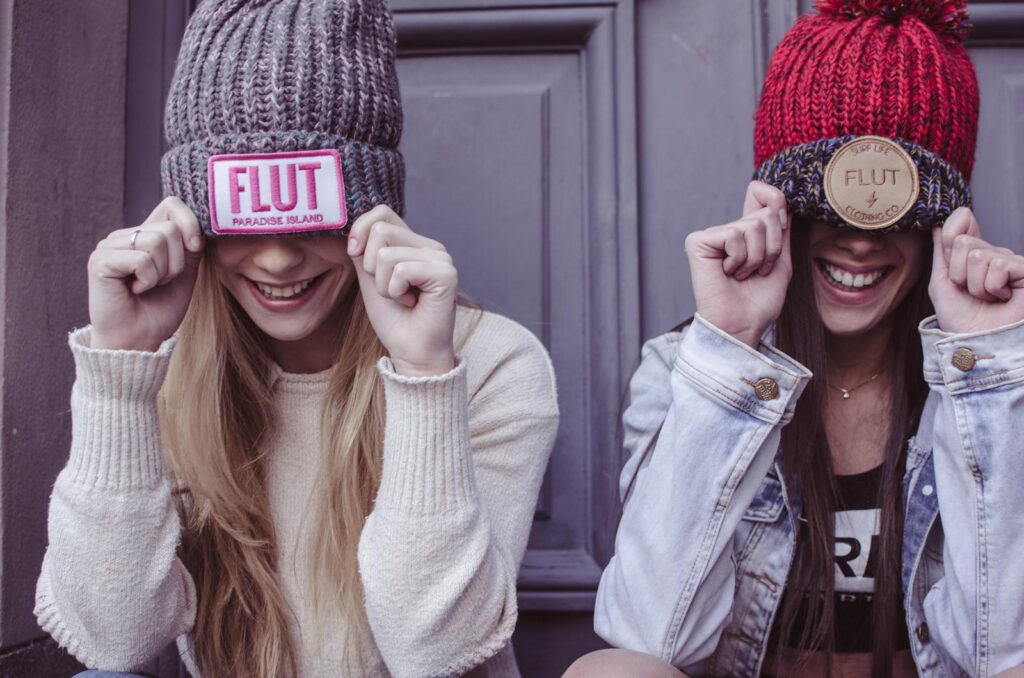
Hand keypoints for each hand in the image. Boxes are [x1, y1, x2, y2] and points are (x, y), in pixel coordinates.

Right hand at [88, 197, 203, 350]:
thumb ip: (190, 245)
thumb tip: (198, 223)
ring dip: (162, 273)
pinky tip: (134, 291)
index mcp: (145, 234)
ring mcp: (110, 245)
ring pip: (157, 241)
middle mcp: (126, 235)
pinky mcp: (100, 260)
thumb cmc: (160, 309)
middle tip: (159, 282)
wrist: (139, 340)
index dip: (190, 224)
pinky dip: (148, 280)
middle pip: (170, 228)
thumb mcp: (185, 273)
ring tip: (146, 286)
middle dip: (176, 262)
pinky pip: (142, 260)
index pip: (171, 204)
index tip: (194, 248)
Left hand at [347, 206, 457, 376]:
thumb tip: (351, 229)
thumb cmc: (394, 319)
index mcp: (415, 243)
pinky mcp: (445, 274)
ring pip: (387, 253)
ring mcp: (441, 258)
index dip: (360, 230)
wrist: (412, 352)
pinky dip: (395, 292)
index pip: (382, 212)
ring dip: (384, 284)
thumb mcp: (370, 278)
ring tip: (402, 299)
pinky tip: (411, 303)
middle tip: (390, 289)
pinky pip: (401, 270)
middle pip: (381, 230)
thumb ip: (363, 251)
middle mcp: (431, 246)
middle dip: (372, 266)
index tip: (355, 254)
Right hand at [684, 181, 792, 347]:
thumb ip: (780, 231)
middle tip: (757, 271)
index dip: (776, 200)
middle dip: (772, 248)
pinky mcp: (698, 242)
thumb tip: (778, 200)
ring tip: (742, 275)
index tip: (781, 224)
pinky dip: (739, 259)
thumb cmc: (759, 301)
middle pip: (766, 214)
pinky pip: (734, 235)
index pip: (761, 194)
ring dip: (757, 258)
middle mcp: (728, 231)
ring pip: (753, 226)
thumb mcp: (780, 262)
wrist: (742, 325)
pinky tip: (727, 273)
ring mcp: (712, 235)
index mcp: (746, 233)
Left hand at [929, 207, 1023, 333]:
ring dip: (975, 285)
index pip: (961, 219)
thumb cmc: (960, 317)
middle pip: (962, 242)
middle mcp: (993, 252)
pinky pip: (999, 265)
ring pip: (978, 256)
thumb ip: (941, 254)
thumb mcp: (941, 283)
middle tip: (970, 291)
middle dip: (958, 273)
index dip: (950, 237)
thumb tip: (938, 225)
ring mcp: (1011, 261)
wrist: (975, 342)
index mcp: (973, 252)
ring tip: (986, 298)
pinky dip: (992, 287)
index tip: (951, 263)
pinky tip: (1002, 298)